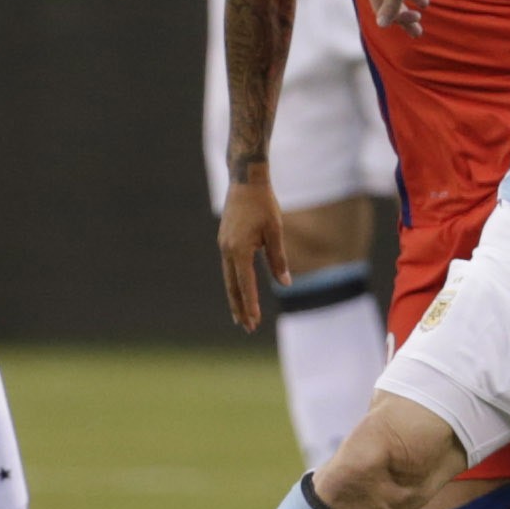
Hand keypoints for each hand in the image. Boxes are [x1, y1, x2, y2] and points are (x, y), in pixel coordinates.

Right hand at [219, 174, 287, 330]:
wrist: (245, 180)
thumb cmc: (263, 204)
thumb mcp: (275, 230)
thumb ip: (278, 259)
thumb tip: (285, 283)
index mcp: (239, 250)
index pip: (246, 285)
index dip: (251, 305)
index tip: (254, 322)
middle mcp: (228, 250)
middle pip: (233, 287)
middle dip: (240, 308)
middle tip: (247, 328)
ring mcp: (224, 246)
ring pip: (229, 279)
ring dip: (235, 298)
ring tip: (240, 316)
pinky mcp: (225, 241)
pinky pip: (229, 267)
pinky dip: (233, 282)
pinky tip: (239, 290)